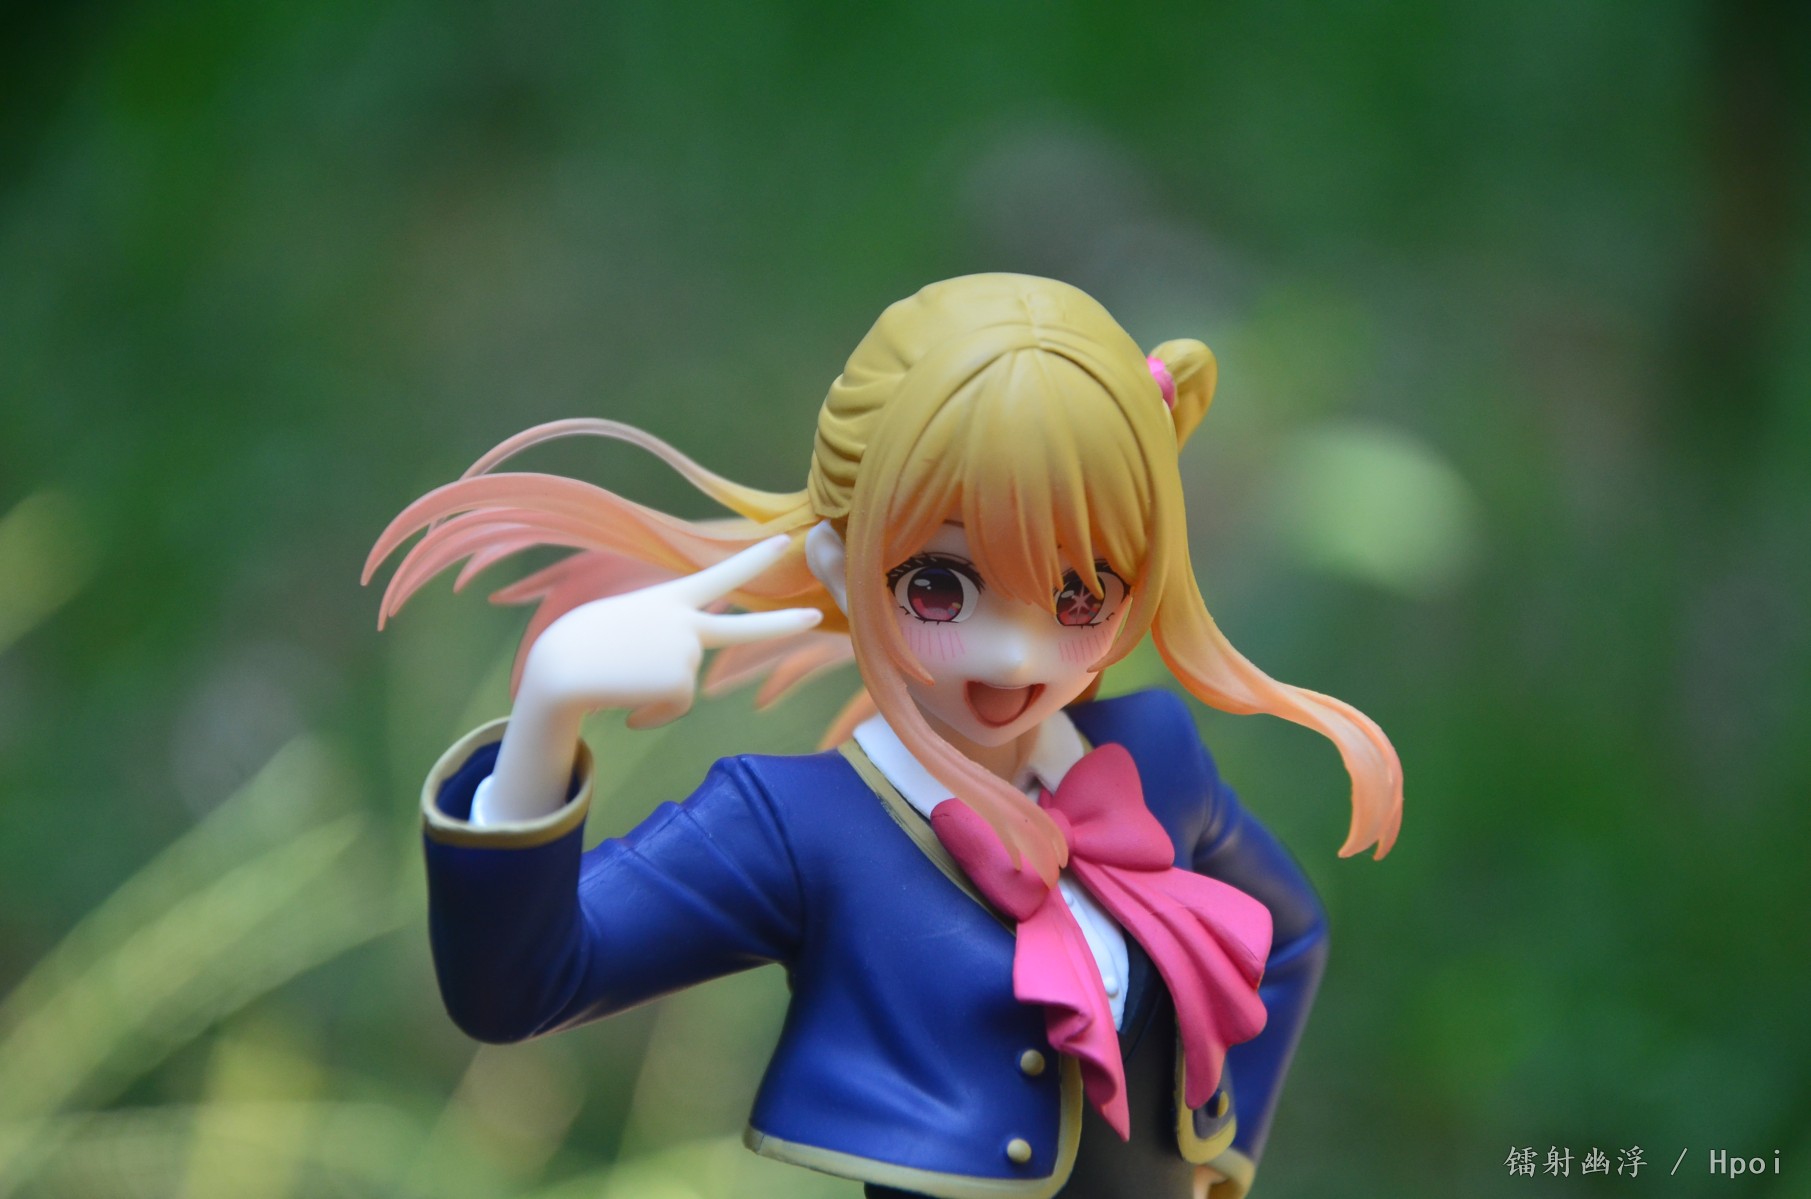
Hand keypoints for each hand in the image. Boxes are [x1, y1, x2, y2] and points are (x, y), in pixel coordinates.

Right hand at [520, 534, 821, 728]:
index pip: (718, 575)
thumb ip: (662, 640)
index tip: (784, 540)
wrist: (562, 665)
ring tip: (621, 677)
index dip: (753, 559)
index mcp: (669, 599)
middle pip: (743, 630)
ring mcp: (686, 651)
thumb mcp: (625, 624)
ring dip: (653, 693)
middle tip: (815, 618)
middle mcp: (685, 622)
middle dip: (782, 625)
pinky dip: (649, 714)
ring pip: (682, 687)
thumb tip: (680, 683)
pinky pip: (672, 708)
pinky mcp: (681, 683)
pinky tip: (627, 703)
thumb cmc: (582, 643)